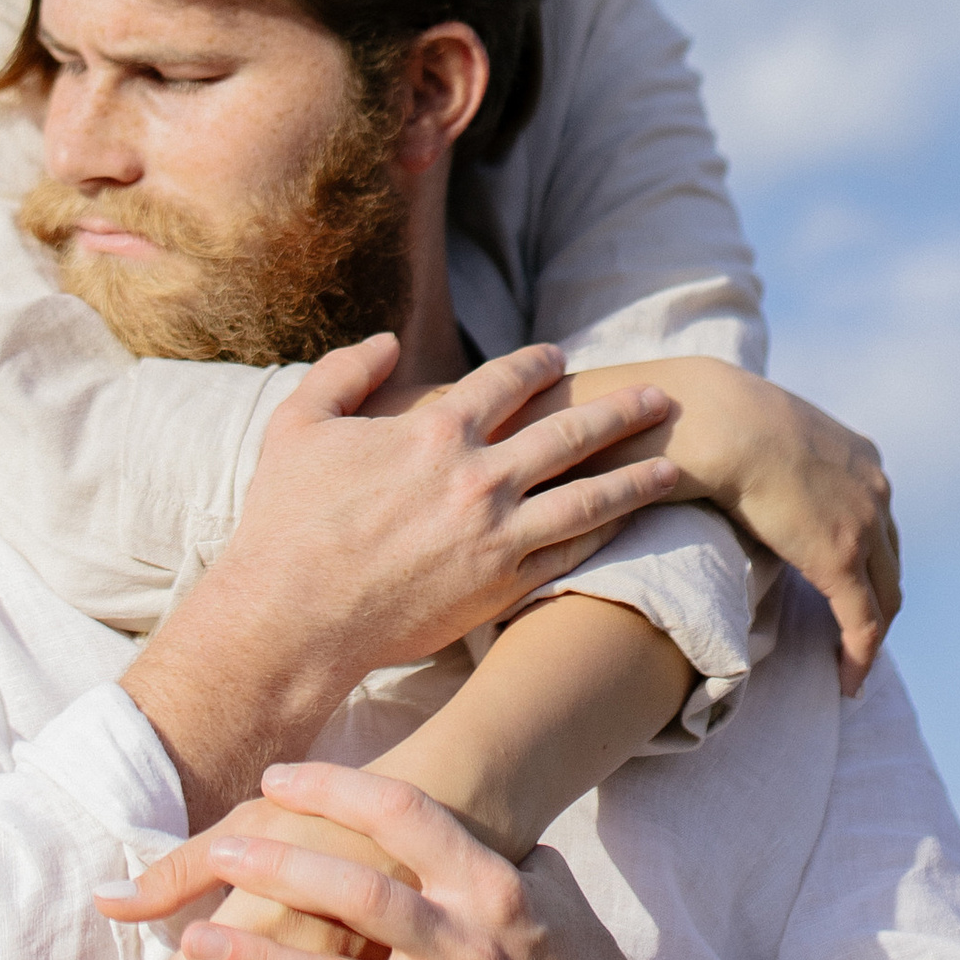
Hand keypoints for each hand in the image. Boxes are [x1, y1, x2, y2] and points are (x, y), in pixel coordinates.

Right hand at [121, 341, 682, 824]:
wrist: (294, 618)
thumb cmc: (286, 521)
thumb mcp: (298, 424)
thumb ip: (345, 371)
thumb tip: (389, 342)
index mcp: (435, 430)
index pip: (506, 382)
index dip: (538, 365)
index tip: (561, 359)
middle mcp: (479, 476)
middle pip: (570, 432)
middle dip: (620, 411)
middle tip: (659, 399)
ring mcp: (497, 535)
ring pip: (590, 495)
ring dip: (636, 475)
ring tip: (673, 463)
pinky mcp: (502, 586)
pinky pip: (570, 552)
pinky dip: (606, 534)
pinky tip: (629, 525)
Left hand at [123, 761, 717, 959]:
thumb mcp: (540, 887)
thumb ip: (475, 848)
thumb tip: (416, 795)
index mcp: (492, 889)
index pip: (408, 817)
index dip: (336, 790)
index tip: (277, 777)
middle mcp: (469, 951)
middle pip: (363, 897)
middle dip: (282, 869)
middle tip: (218, 848)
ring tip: (193, 940)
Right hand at [610, 363, 898, 689]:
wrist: (721, 420)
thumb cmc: (721, 419)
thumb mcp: (766, 434)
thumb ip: (776, 458)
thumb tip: (745, 472)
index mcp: (859, 456)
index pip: (877, 520)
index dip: (869, 560)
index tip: (855, 588)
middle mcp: (874, 487)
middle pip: (889, 560)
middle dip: (877, 599)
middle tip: (855, 633)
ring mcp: (865, 523)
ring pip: (884, 595)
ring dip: (870, 630)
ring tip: (850, 661)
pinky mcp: (842, 559)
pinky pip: (863, 623)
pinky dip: (860, 655)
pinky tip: (848, 682)